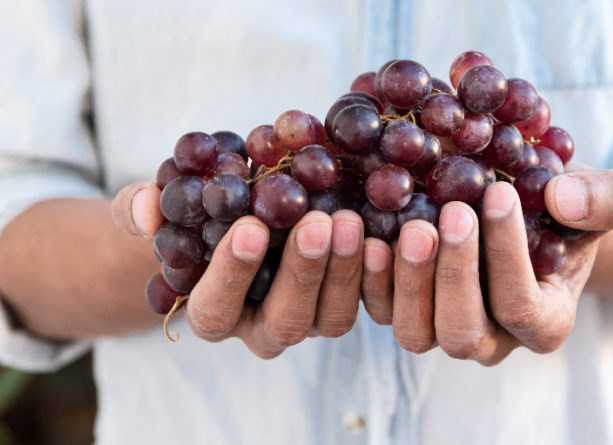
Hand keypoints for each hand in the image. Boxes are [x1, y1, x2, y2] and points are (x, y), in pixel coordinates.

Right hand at [112, 182, 363, 357]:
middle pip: (284, 322)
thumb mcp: (163, 208)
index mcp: (214, 312)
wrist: (237, 221)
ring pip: (331, 319)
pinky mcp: (343, 300)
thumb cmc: (194, 220)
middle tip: (317, 222)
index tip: (250, 228)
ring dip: (344, 273)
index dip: (232, 276)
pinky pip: (367, 301)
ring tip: (350, 220)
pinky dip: (376, 273)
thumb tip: (144, 210)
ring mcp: (308, 318)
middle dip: (302, 274)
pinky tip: (384, 231)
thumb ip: (142, 208)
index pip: (216, 310)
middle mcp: (262, 327)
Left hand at [360, 165, 612, 364]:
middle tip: (451, 213)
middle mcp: (491, 339)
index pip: (522, 307)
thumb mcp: (602, 196)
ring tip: (411, 226)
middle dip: (455, 275)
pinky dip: (371, 279)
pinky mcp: (404, 309)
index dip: (508, 256)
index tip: (497, 193)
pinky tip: (369, 234)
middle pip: (463, 333)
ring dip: (409, 282)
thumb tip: (564, 200)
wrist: (524, 211)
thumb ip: (603, 199)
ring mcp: (442, 328)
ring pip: (416, 332)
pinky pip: (380, 310)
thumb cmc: (562, 210)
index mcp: (543, 323)